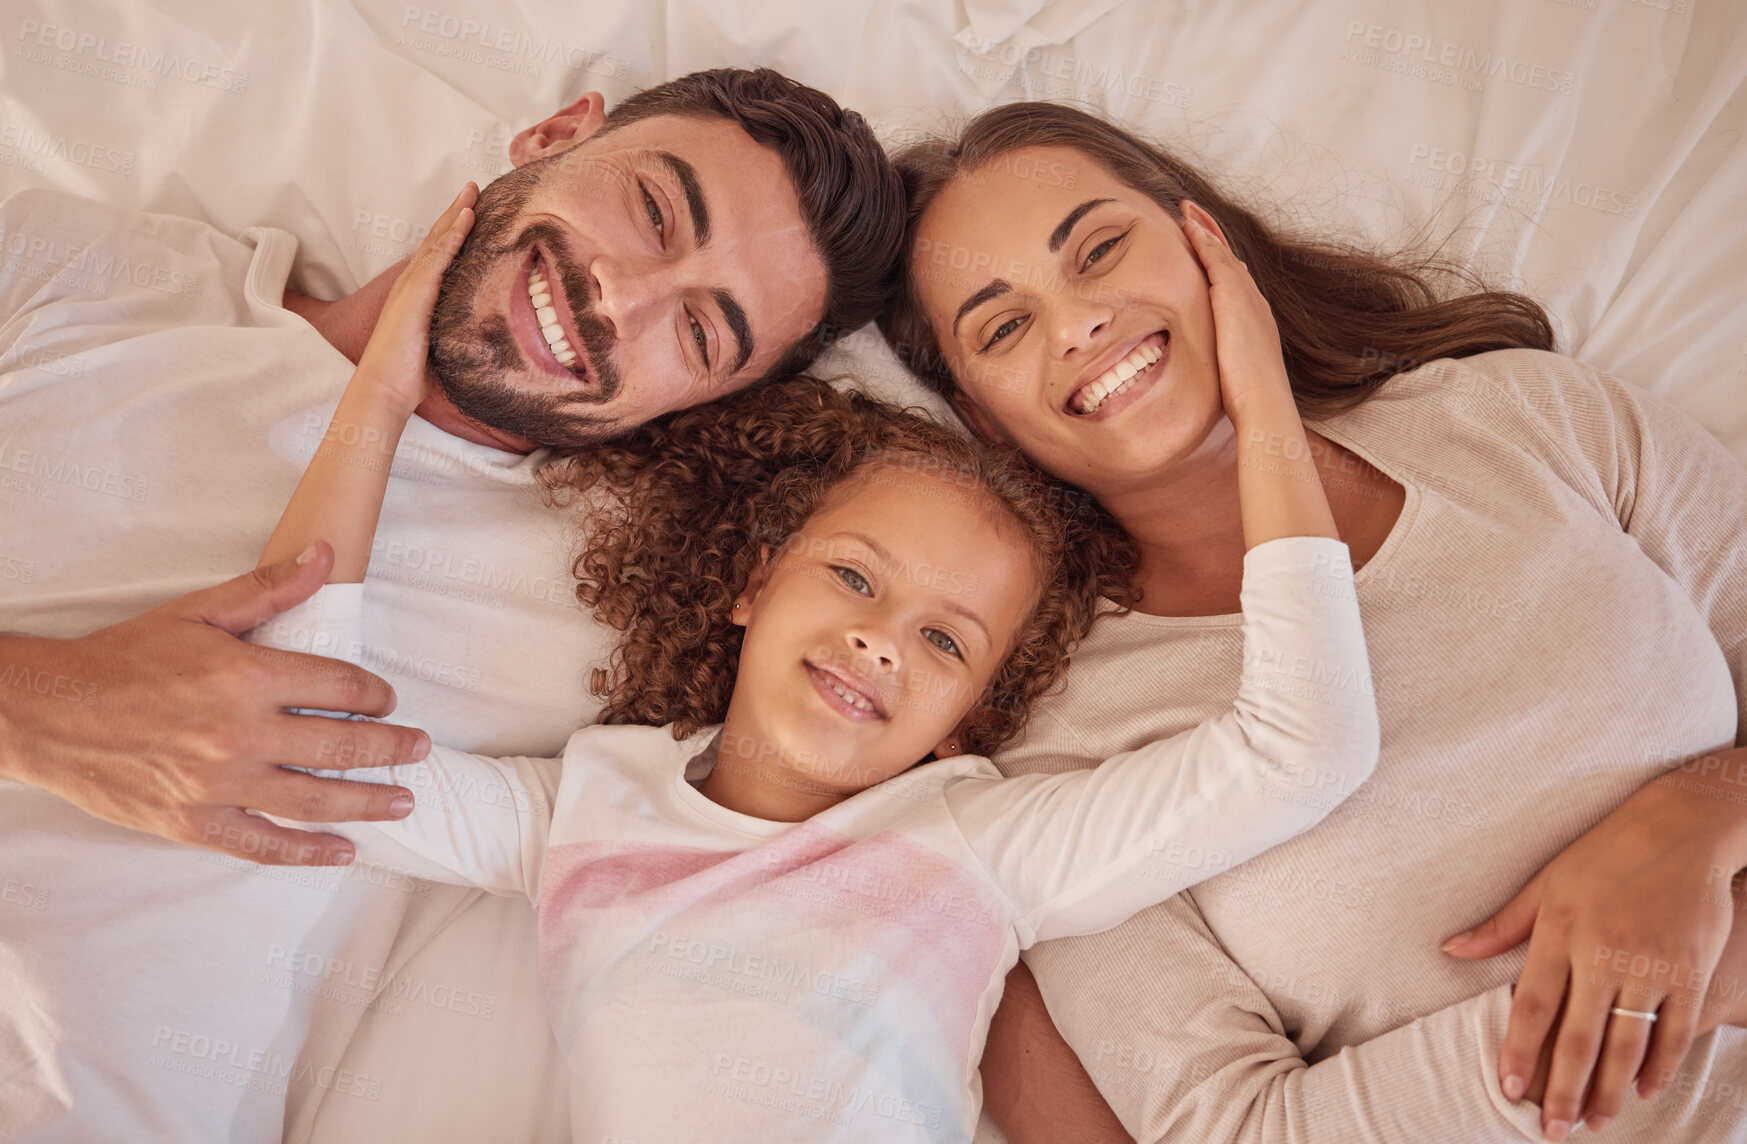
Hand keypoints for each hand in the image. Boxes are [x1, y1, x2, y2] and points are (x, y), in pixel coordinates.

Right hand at [0, 546, 430, 864]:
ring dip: (367, 803)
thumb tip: (325, 555)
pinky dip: (308, 852)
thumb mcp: (197, 613)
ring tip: (402, 801)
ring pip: (315, 800)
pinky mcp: (195, 823)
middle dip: (390, 749)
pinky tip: (344, 851)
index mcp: (246, 677)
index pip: (339, 688)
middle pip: (341, 746)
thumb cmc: (125, 658)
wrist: (50, 712)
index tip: (389, 702)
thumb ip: (268, 588)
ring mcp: (218, 785)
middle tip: (420, 750)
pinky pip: (265, 845)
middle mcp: (240, 734)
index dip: (375, 696)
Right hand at [352, 183, 476, 413]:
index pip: (439, 255)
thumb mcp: (438, 346)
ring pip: (438, 241)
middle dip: (455, 211)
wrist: (384, 389)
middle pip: (437, 239)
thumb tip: (477, 335)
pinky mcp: (417, 295)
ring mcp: (413, 287)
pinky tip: (467, 217)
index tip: (471, 210)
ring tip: (473, 190)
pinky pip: (439, 258)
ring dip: (456, 213)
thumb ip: (452, 331)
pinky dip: (453, 235)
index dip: (454, 231)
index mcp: (418, 295)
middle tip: (473, 187)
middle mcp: (413, 285)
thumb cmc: (409, 376)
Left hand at [1180, 202, 1293, 427]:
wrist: (1264, 402)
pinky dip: (1203, 239)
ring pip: (1223, 255)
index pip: (1232, 284)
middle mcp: (1254, 303)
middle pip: (1231, 261)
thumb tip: (1214, 375)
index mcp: (1253, 321)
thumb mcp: (1233, 376)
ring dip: (1206, 230)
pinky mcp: (1234, 296)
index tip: (1204, 248)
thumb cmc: (1248, 400)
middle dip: (1213, 238)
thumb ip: (1223, 364)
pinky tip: (1188, 226)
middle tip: (1194, 216)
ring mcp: (1246, 297)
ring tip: (1188, 211)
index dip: (1217, 264)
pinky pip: (1216, 259)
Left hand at [1442, 774, 1743, 1138]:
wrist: (1681, 828)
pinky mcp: (1691, 970)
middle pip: (1580, 1037)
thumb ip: (1501, 926)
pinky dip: (1661, 1065)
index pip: (1533, 1005)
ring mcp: (1651, 965)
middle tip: (1555, 1131)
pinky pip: (1676, 1030)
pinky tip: (1645, 1090)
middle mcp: (1604, 953)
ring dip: (1612, 1091)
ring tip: (1597, 1123)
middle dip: (1566, 1090)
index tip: (1510, 1089)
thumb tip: (1449, 950)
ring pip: (1628, 1044)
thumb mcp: (1546, 881)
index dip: (1520, 1051)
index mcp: (1561, 931)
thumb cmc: (1604, 853)